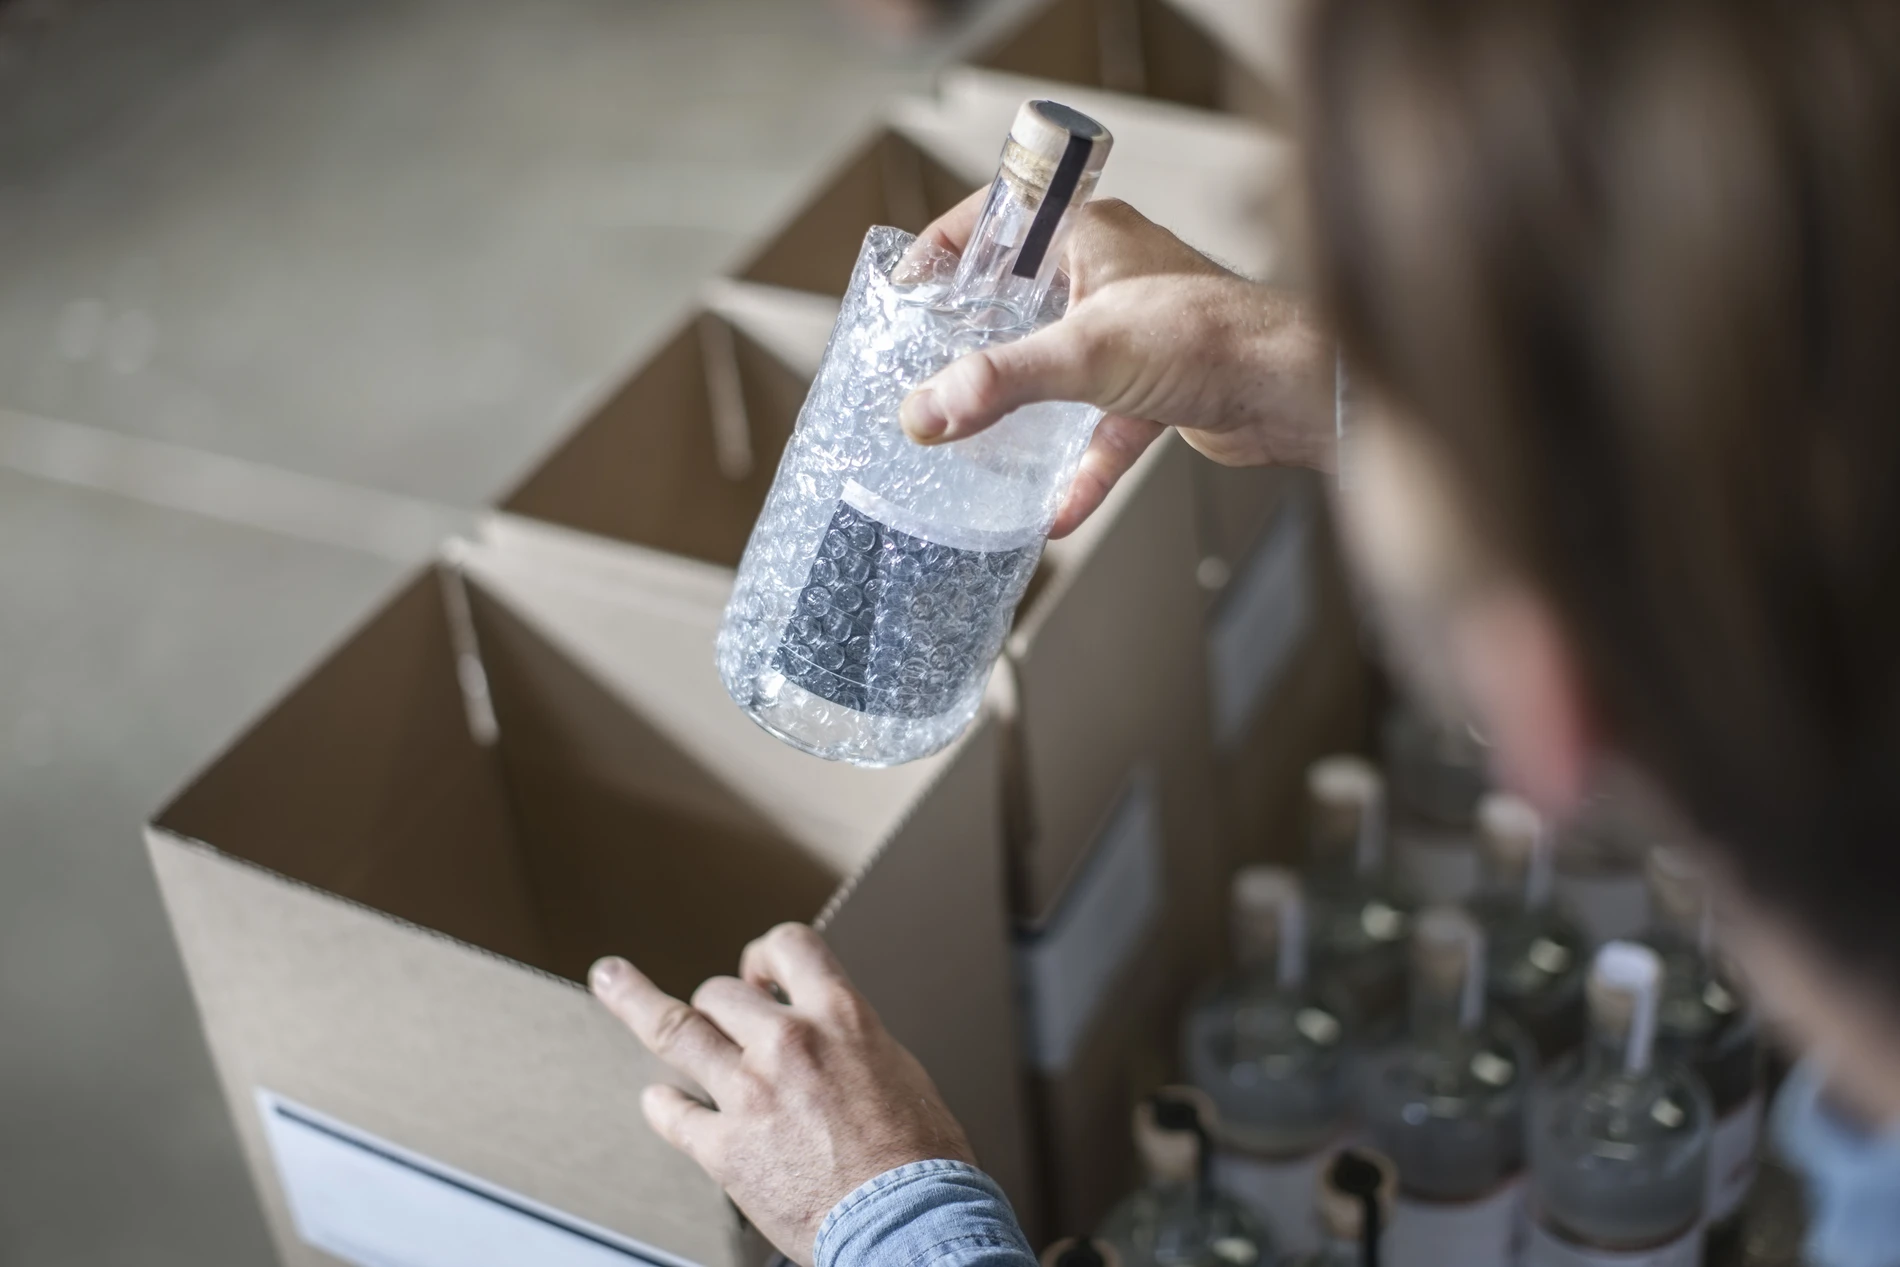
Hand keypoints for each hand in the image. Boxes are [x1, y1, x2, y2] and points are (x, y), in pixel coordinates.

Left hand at [589, 924, 973, 1266]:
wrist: (911, 1223)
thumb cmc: (920, 1159)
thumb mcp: (897, 1069)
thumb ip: (847, 1043)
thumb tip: (823, 1037)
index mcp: (841, 1018)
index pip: (790, 947)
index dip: (766, 955)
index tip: (758, 970)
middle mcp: (788, 1044)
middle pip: (722, 993)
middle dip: (721, 1004)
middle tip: (721, 1016)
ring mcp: (750, 1095)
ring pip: (677, 1029)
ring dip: (636, 1002)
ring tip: (611, 980)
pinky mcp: (725, 1150)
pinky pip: (673, 1113)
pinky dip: (661, 1105)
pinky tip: (657, 1101)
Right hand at [900, 190, 1336, 535]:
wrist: (1295, 390)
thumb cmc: (1213, 335)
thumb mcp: (1085, 352)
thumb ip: (999, 383)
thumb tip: (925, 410)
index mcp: (1089, 234)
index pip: (999, 219)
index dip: (947, 249)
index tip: (906, 291)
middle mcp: (1110, 276)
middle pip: (1021, 300)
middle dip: (975, 341)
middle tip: (927, 371)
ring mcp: (1134, 334)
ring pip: (1058, 369)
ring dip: (1023, 410)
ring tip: (973, 440)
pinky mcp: (1157, 388)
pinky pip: (1102, 430)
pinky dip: (1079, 468)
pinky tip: (1054, 511)